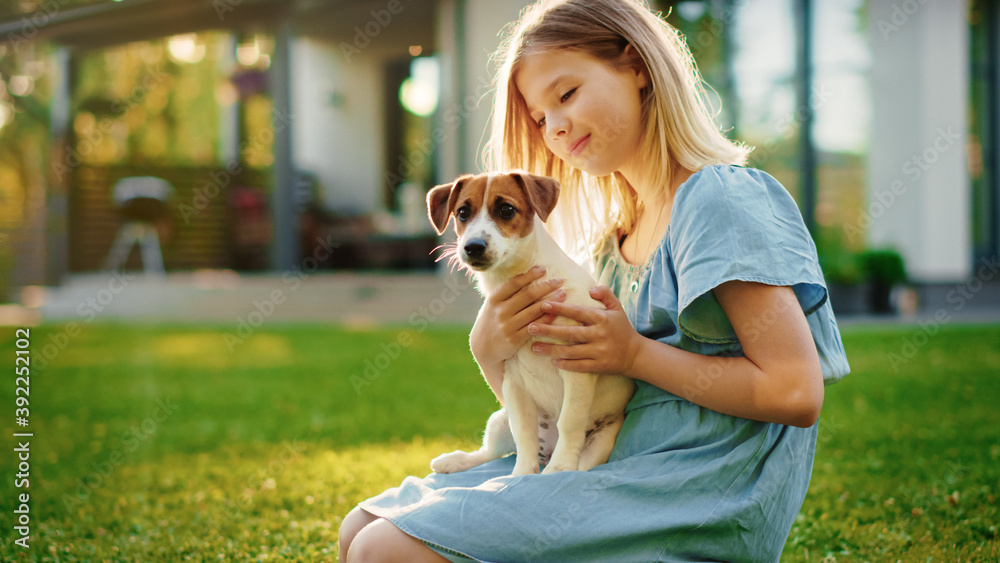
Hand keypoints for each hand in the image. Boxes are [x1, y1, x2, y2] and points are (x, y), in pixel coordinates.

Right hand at [469, 266, 566, 368]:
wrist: (483, 348)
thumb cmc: (492, 322)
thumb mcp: (493, 305)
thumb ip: (506, 294)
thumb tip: (528, 275)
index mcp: (494, 299)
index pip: (514, 283)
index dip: (530, 275)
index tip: (543, 269)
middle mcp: (500, 311)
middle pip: (527, 295)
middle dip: (546, 286)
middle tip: (559, 280)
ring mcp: (507, 326)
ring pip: (534, 310)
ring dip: (551, 301)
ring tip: (563, 294)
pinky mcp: (515, 340)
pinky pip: (535, 326)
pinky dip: (546, 318)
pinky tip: (556, 312)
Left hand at [527, 285, 641, 375]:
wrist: (636, 354)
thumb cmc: (622, 328)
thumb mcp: (617, 307)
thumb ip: (605, 293)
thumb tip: (590, 289)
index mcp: (602, 319)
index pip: (577, 312)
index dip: (560, 309)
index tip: (543, 305)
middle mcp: (599, 335)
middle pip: (570, 333)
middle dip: (548, 331)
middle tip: (530, 328)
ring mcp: (599, 352)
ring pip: (571, 352)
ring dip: (551, 350)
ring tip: (534, 347)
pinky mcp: (599, 366)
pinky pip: (579, 366)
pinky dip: (565, 364)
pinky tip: (552, 362)